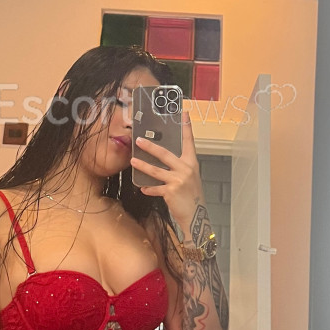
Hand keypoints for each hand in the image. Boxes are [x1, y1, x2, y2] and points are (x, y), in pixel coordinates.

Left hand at [130, 107, 203, 226]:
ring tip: (133, 160)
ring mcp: (178, 180)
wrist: (197, 215)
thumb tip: (163, 158)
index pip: (189, 141)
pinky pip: (155, 188)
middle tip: (139, 140)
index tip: (184, 113)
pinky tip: (142, 188)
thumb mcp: (190, 177)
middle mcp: (186, 169)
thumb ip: (179, 167)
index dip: (186, 127)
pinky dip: (148, 189)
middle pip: (165, 154)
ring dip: (142, 165)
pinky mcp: (171, 191)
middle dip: (150, 147)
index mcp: (191, 163)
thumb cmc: (192, 195)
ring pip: (155, 170)